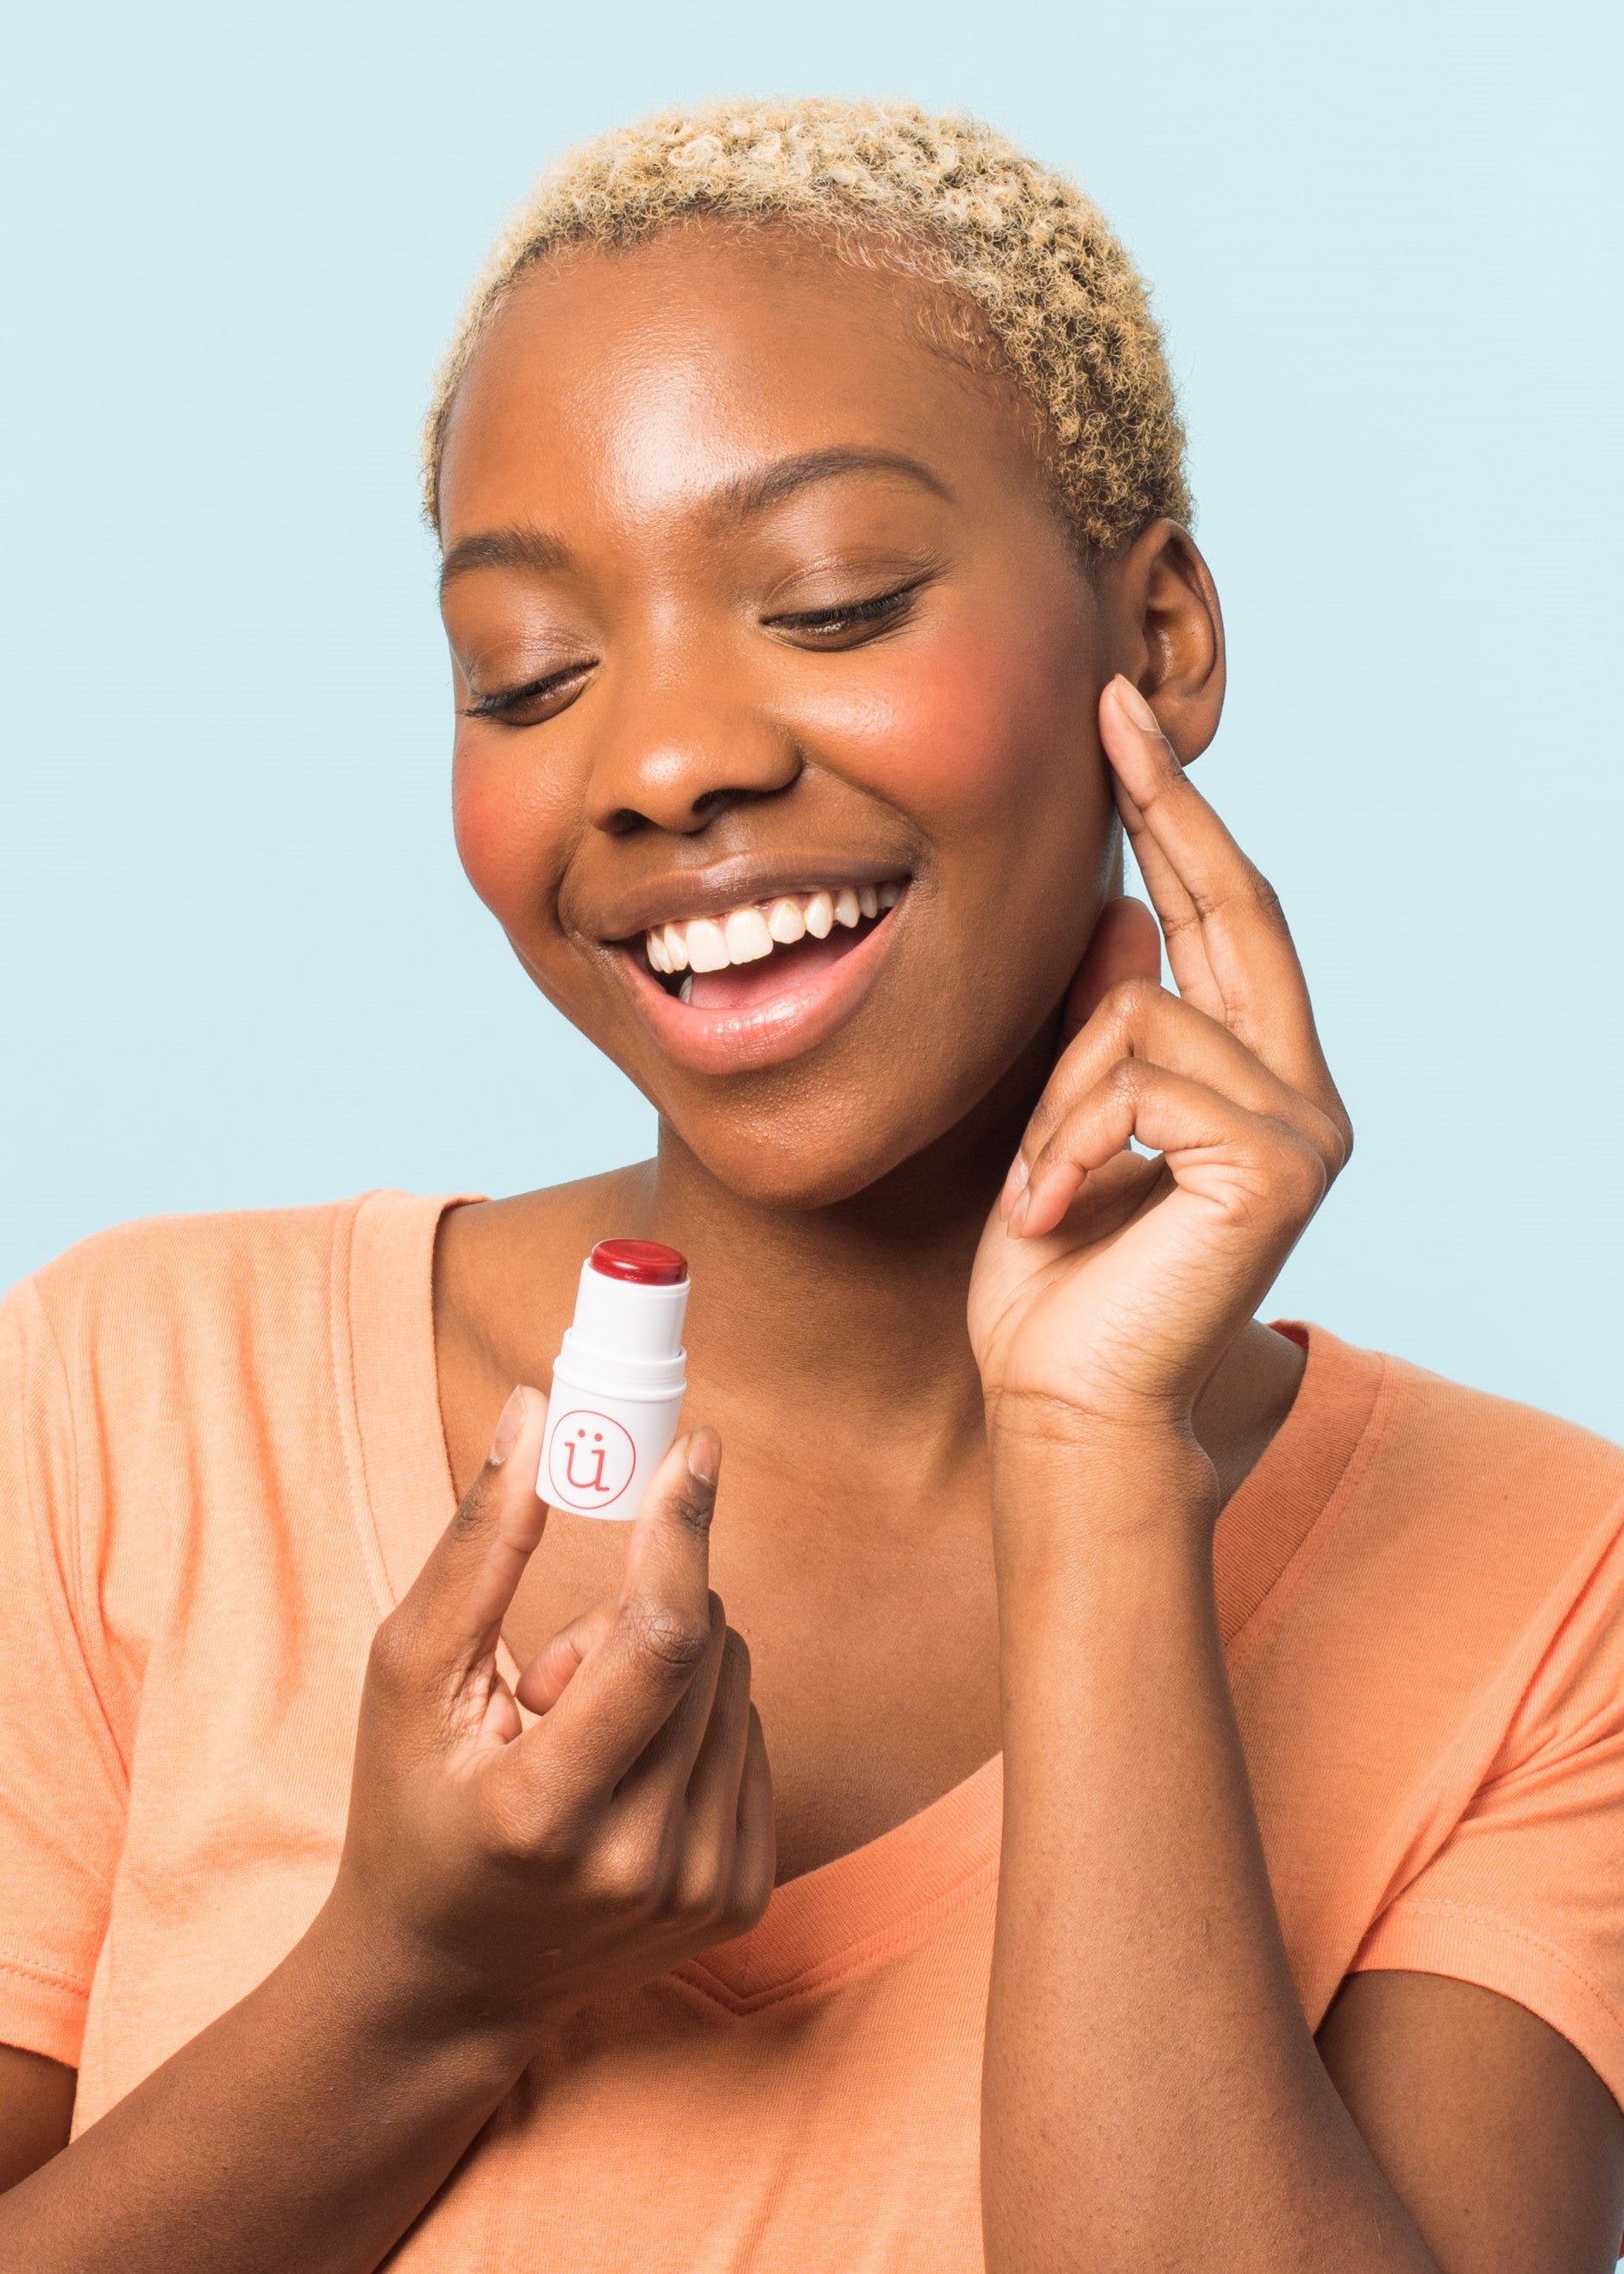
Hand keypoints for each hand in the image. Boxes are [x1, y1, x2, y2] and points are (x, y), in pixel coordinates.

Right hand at [327, 1393, 772, 2039]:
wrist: (446, 1981)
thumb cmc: (409, 1811)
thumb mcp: (409, 1675)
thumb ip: (476, 1544)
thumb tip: (536, 1412)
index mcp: (544, 1810)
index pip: (658, 1642)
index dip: (682, 1531)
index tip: (695, 1452)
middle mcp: (636, 1861)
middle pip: (702, 1643)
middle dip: (636, 1608)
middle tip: (552, 1671)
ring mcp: (699, 1890)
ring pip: (737, 1677)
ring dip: (665, 1664)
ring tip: (578, 1734)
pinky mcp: (741, 1899)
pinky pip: (753, 1733)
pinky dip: (696, 1715)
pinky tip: (623, 1771)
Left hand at [967, 674, 1351, 1460]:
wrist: (1066, 1407)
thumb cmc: (1058, 1285)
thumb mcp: (1063, 1126)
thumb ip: (1103, 1030)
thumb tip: (1123, 917)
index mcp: (1257, 1082)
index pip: (1226, 922)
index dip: (1182, 818)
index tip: (1123, 723)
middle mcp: (1302, 1096)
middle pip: (1237, 910)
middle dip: (1168, 806)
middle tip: (1107, 711)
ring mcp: (1302, 1128)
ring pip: (1143, 1015)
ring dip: (1056, 1098)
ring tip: (1036, 1188)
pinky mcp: (1277, 1165)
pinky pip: (1139, 1081)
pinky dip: (1068, 1140)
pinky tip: (1051, 1209)